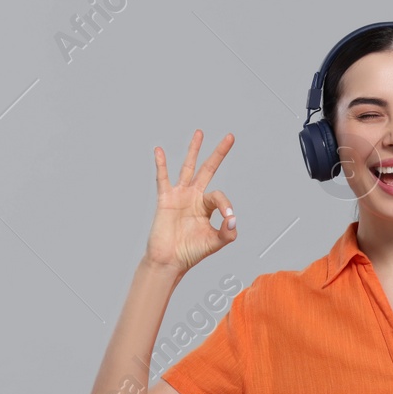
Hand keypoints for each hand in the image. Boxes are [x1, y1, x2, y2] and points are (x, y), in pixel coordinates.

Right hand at [144, 129, 235, 273]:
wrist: (169, 260)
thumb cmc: (190, 252)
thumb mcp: (215, 243)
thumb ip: (228, 232)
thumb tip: (233, 218)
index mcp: (206, 207)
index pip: (219, 196)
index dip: (226, 205)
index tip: (228, 219)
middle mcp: (194, 197)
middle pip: (208, 169)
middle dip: (219, 153)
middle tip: (230, 137)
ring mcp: (180, 195)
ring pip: (188, 168)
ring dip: (194, 150)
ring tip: (200, 133)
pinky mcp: (165, 199)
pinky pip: (163, 178)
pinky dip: (161, 164)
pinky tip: (159, 151)